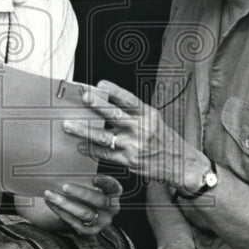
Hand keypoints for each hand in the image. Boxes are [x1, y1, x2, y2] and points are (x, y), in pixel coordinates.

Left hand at [42, 174, 121, 235]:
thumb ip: (88, 178)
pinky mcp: (91, 230)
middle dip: (79, 193)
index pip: (114, 187)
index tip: (94, 178)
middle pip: (98, 201)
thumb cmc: (89, 191)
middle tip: (63, 186)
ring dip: (65, 203)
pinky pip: (75, 222)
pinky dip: (61, 212)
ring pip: (84, 212)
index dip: (106, 183)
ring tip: (49, 194)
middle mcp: (112, 209)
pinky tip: (51, 204)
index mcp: (114, 194)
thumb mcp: (94, 184)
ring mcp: (102, 221)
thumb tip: (70, 167)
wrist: (89, 211)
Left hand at [63, 80, 194, 188]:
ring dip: (83, 131)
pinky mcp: (129, 161)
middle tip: (83, 98)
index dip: (114, 91)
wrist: (180, 163)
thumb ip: (132, 111)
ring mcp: (134, 146)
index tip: (100, 84)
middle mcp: (141, 129)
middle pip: (115, 115)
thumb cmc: (162, 138)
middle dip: (97, 105)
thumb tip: (105, 102)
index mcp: (147, 114)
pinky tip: (80, 146)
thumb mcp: (153, 119)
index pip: (129, 100)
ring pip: (103, 137)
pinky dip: (91, 150)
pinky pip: (105, 154)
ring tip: (68, 125)